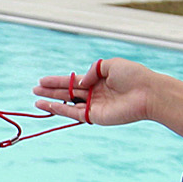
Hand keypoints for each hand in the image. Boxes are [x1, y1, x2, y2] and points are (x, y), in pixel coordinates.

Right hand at [35, 58, 165, 126]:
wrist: (148, 92)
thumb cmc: (134, 76)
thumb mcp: (111, 64)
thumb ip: (92, 70)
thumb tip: (80, 81)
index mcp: (98, 80)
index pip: (74, 80)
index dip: (58, 80)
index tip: (42, 80)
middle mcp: (95, 93)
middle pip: (68, 92)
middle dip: (51, 91)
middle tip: (35, 89)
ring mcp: (94, 106)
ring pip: (68, 104)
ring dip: (52, 102)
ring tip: (36, 100)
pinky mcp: (96, 117)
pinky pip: (74, 113)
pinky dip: (61, 110)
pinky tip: (49, 106)